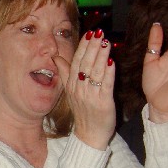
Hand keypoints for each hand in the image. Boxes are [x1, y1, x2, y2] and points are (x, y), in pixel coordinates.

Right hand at [54, 29, 115, 149]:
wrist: (89, 135)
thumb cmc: (83, 112)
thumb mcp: (70, 91)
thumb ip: (65, 72)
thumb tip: (56, 57)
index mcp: (71, 85)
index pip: (76, 61)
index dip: (83, 47)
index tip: (89, 33)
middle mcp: (79, 89)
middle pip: (85, 64)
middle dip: (92, 47)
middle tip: (99, 32)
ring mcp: (90, 96)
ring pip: (95, 72)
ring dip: (101, 56)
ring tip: (106, 42)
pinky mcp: (103, 103)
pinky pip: (105, 86)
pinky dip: (108, 73)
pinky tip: (112, 62)